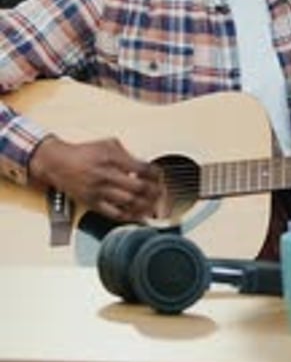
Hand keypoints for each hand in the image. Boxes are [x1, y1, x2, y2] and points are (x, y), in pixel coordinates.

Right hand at [28, 135, 162, 221]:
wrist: (58, 163)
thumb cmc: (84, 152)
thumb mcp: (108, 144)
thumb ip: (127, 154)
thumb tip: (144, 166)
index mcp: (111, 158)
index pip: (141, 169)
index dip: (155, 174)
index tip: (159, 176)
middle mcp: (106, 175)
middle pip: (138, 188)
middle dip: (154, 192)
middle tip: (161, 193)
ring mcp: (99, 191)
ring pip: (129, 203)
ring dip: (146, 206)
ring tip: (154, 206)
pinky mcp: (93, 203)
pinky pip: (115, 214)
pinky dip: (130, 217)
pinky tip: (138, 216)